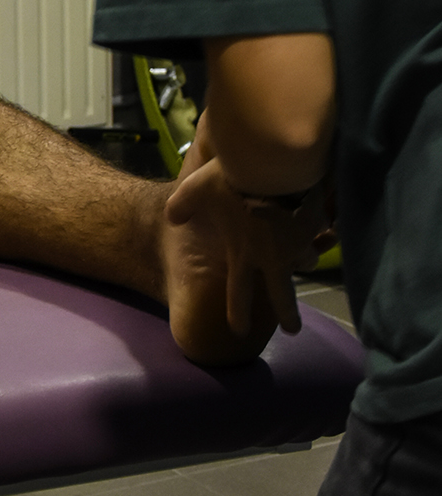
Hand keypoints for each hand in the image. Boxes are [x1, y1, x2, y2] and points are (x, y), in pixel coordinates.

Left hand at [161, 127, 327, 363]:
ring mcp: (300, 242)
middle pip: (283, 296)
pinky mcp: (318, 223)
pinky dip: (320, 229)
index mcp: (244, 253)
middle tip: (292, 329)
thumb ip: (182, 205)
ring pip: (307, 261)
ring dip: (306, 260)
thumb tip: (172, 219)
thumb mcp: (197, 189)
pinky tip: (322, 221)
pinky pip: (321, 232)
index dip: (238, 314)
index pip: (239, 292)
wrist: (275, 163)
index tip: (239, 332)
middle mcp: (275, 256)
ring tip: (306, 254)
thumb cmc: (233, 180)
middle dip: (288, 315)